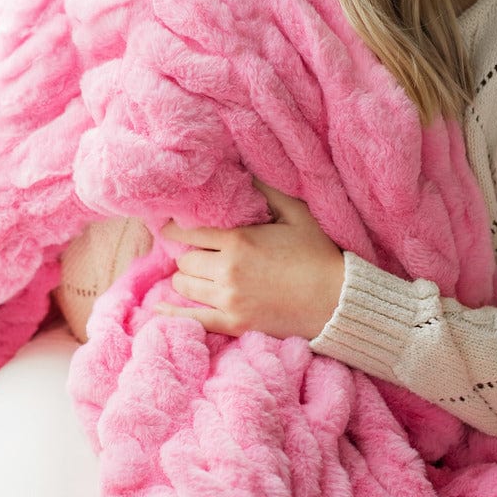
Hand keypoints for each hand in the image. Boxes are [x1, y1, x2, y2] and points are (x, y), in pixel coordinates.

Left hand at [155, 182, 344, 339]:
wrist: (336, 301)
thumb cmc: (318, 255)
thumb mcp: (296, 214)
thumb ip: (267, 192)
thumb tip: (245, 172)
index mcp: (238, 241)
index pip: (189, 233)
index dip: (176, 229)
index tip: (171, 227)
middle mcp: (227, 271)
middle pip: (184, 261)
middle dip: (187, 255)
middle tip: (195, 253)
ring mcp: (229, 300)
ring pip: (185, 286)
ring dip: (186, 279)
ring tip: (196, 274)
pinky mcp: (234, 324)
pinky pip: (192, 319)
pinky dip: (173, 313)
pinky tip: (160, 309)